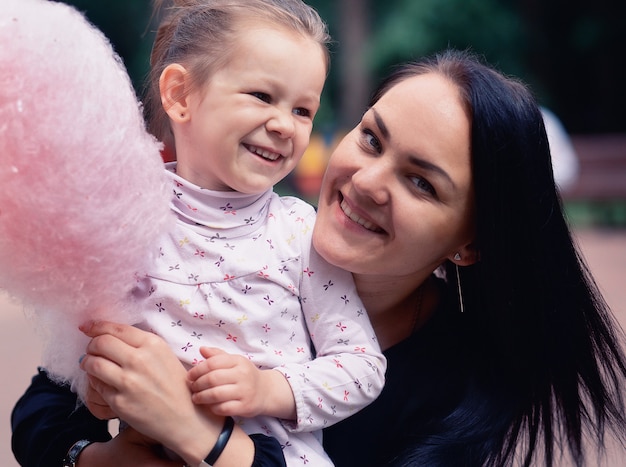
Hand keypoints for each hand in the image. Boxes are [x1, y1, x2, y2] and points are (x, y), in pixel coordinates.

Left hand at [78, 320, 223, 464]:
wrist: (185, 417)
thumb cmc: (175, 385)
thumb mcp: (164, 355)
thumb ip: (140, 344)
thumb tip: (110, 335)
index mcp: (152, 344)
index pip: (116, 329)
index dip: (96, 326)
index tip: (86, 327)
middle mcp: (139, 360)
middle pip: (100, 343)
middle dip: (91, 345)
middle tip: (92, 350)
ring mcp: (128, 382)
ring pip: (93, 363)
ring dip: (87, 362)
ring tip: (91, 365)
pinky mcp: (119, 402)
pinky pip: (96, 386)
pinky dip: (95, 382)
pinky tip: (103, 382)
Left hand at [188, 346, 295, 419]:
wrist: (265, 391)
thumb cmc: (244, 375)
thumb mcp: (234, 362)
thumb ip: (217, 355)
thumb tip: (201, 349)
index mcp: (238, 361)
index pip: (213, 363)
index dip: (197, 370)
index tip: (190, 376)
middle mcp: (243, 375)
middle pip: (212, 379)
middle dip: (197, 384)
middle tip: (192, 387)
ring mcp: (245, 392)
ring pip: (216, 394)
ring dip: (201, 397)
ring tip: (196, 398)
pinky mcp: (245, 407)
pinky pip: (223, 408)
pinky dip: (212, 408)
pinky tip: (208, 406)